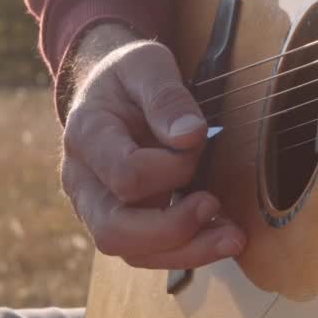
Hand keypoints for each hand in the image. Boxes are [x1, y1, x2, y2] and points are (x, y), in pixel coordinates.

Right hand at [60, 23, 246, 268]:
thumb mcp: (147, 64)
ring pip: (133, 252)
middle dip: (173, 228)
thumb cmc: (128, 75)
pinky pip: (150, 252)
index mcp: (87, 135)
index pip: (124, 175)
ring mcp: (98, 207)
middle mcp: (83, 181)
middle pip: (114, 231)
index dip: (169, 168)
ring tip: (233, 236)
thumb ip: (166, 96)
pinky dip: (189, 250)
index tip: (197, 141)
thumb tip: (189, 136)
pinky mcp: (122, 221)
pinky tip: (222, 234)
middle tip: (214, 204)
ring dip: (188, 251)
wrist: (107, 89)